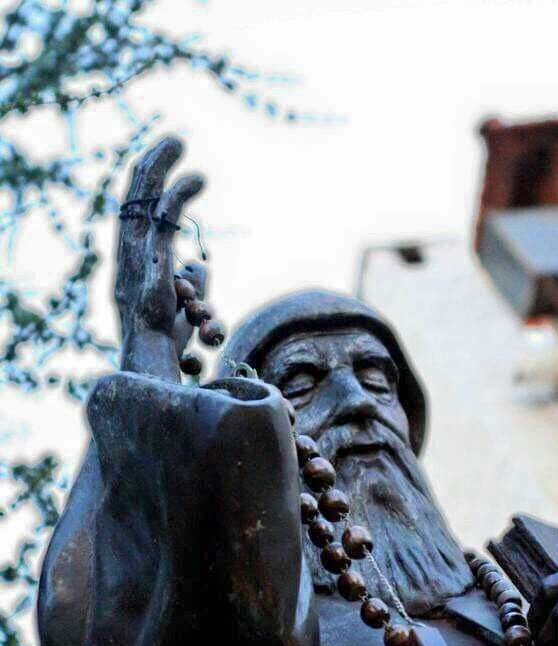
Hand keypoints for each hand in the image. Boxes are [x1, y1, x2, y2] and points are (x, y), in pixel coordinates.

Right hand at [115, 136, 203, 343]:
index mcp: (129, 261)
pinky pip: (163, 219)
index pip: (132, 211)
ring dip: (161, 166)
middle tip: (173, 139)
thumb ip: (188, 281)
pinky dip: (179, 195)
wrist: (152, 362)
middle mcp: (126, 255)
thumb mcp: (180, 305)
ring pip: (143, 199)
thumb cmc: (166, 342)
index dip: (145, 185)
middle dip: (151, 164)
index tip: (162, 163)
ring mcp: (135, 258)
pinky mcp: (152, 263)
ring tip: (179, 141)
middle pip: (133, 196)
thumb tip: (201, 265)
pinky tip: (197, 178)